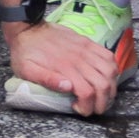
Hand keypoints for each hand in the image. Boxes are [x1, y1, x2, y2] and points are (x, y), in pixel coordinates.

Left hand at [3, 20, 122, 116]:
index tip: (79, 109)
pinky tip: (105, 77)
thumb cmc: (25, 53)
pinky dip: (112, 69)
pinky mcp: (88, 42)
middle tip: (95, 108)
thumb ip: (47, 80)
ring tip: (103, 95)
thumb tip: (68, 88)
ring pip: (110, 71)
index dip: (87, 107)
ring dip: (111, 87)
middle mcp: (79, 59)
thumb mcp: (27, 70)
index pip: (87, 93)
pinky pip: (109, 56)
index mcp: (64, 68)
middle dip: (103, 102)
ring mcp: (85, 49)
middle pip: (103, 85)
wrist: (28, 28)